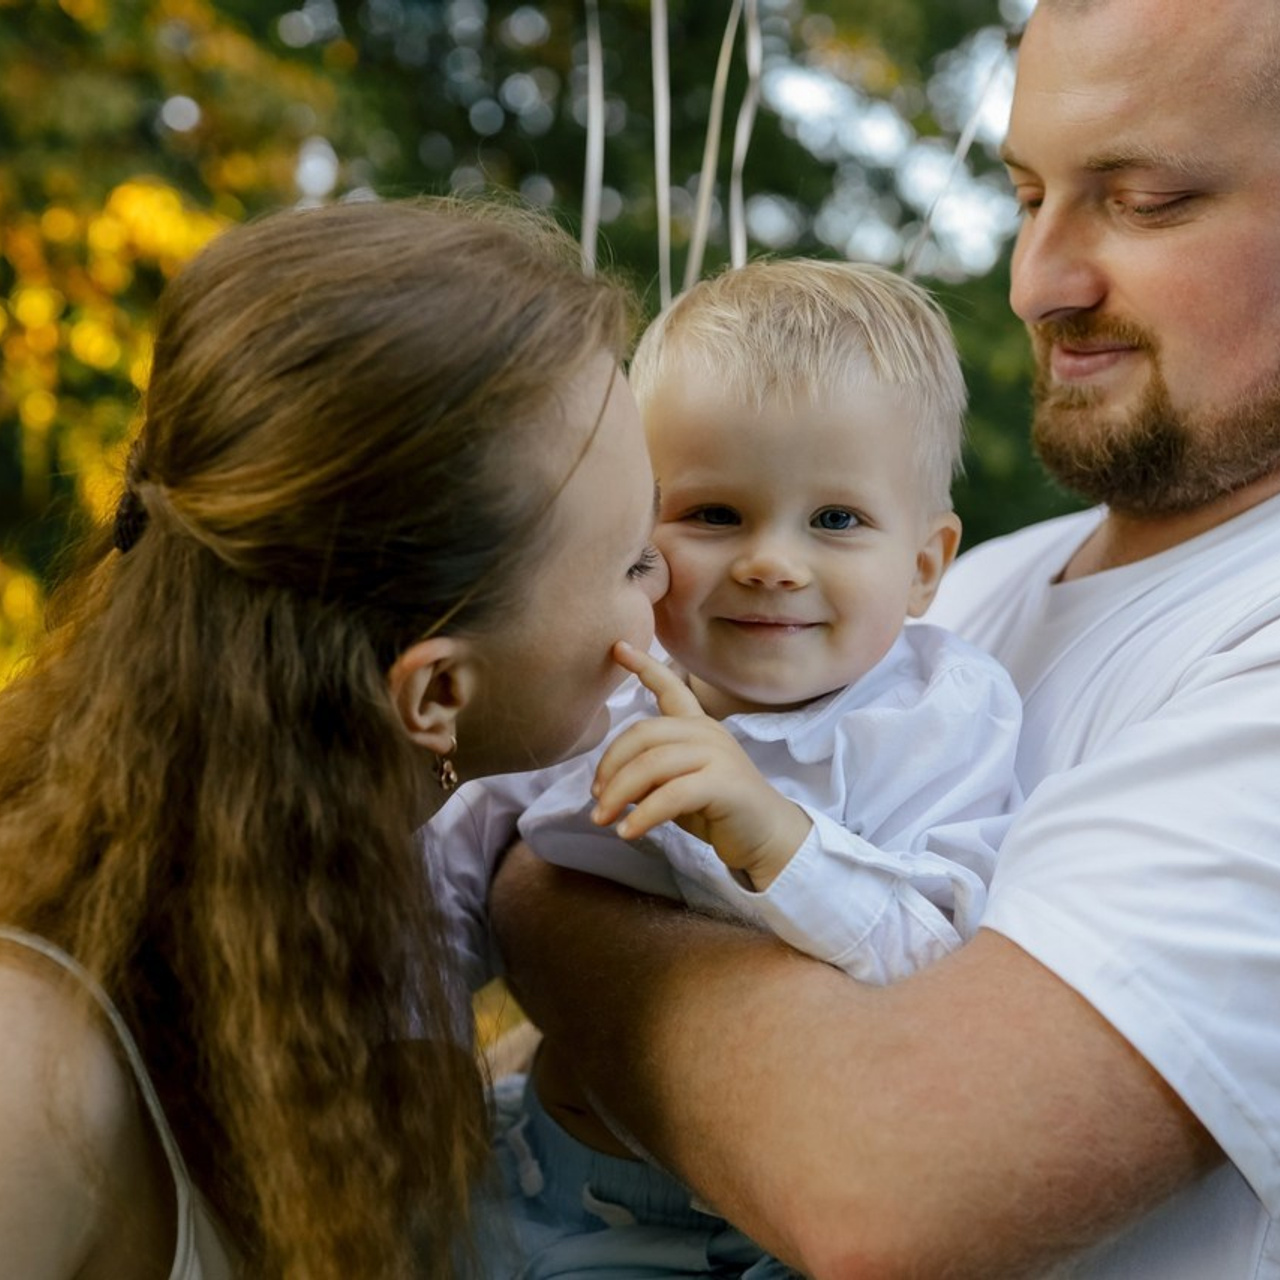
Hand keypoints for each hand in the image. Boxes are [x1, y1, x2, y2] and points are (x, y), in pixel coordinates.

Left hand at [590, 642, 811, 889]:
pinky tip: (629, 831)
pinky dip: (644, 816)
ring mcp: (717, 755)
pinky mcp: (722, 784)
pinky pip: (670, 796)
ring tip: (603, 820)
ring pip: (651, 765)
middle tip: (595, 799)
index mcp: (698, 726)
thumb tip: (608, 786)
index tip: (617, 647)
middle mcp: (707, 733)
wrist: (767, 837)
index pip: (671, 688)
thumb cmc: (719, 810)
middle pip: (643, 734)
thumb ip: (650, 774)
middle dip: (611, 766)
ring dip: (619, 794)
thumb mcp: (678, 785)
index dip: (643, 666)